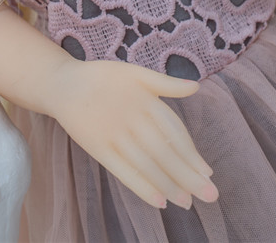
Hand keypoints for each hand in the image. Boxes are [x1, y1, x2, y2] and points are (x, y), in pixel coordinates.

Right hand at [49, 59, 218, 209]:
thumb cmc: (104, 78)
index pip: (173, 130)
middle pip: (164, 150)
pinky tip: (159, 201)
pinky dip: (141, 186)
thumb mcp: (134, 72)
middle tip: (210, 196)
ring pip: (146, 163)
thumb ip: (165, 82)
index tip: (208, 173)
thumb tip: (197, 86)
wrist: (64, 84)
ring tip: (187, 202)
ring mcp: (114, 133)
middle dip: (188, 174)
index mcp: (143, 98)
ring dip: (168, 184)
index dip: (191, 152)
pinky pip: (122, 170)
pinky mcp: (98, 147)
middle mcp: (131, 117)